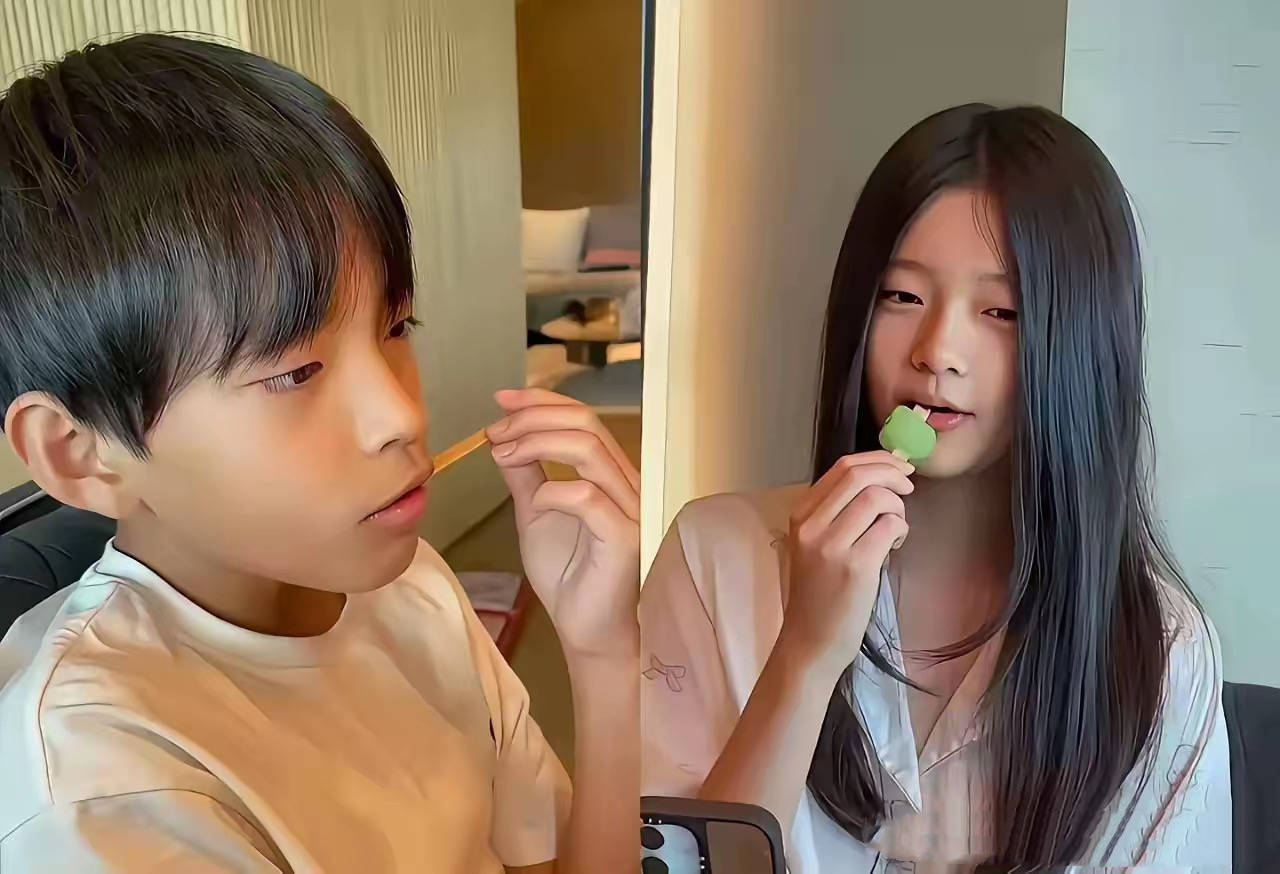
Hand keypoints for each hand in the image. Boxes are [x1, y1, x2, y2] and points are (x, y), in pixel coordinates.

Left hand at [485, 389, 639, 659]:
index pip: (582, 418)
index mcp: (609, 473)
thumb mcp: (536, 514)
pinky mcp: (625, 536)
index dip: (542, 401)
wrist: (586, 629)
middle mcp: (626, 483)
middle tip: (495, 432)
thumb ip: (526, 475)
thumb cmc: (568, 575)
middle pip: (585, 424)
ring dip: (537, 443)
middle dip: (533, 418)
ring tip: (503, 455)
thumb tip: (501, 438)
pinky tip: (534, 502)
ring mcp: (630, 508)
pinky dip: (552, 491)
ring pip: (588, 450)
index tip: (500, 401)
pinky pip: (587, 496)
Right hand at [780, 450, 914, 674]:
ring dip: (898, 506)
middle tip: (909, 486)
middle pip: (859, 475)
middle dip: (893, 473)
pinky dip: (901, 529)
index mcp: (801, 516)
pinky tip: (895, 545)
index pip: (842, 467)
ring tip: (896, 528)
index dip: (878, 460)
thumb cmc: (819, 594)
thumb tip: (881, 480)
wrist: (810, 641)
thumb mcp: (815, 545)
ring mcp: (831, 546)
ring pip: (877, 498)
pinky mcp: (855, 566)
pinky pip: (890, 527)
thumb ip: (837, 513)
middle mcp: (811, 525)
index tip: (899, 467)